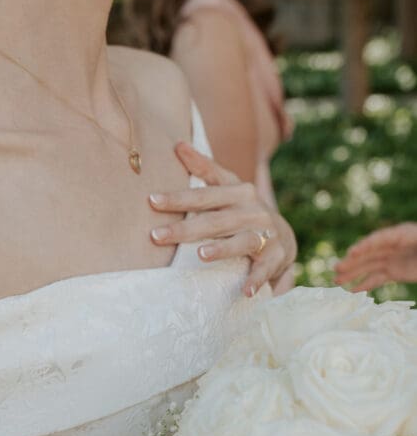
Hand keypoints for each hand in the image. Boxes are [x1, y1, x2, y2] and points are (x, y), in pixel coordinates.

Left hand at [149, 142, 296, 297]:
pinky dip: (256, 279)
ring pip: (241, 241)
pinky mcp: (276, 255)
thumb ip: (205, 168)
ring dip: (222, 249)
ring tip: (201, 255)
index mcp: (238, 192)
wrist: (283, 237)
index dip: (178, 197)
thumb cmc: (245, 211)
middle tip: (156, 236)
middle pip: (215, 220)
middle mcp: (252, 210)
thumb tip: (177, 145)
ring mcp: (266, 233)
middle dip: (185, 228)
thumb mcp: (229, 187)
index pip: (203, 195)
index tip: (151, 201)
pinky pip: (264, 269)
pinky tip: (245, 291)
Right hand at [335, 222, 416, 290]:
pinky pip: (377, 277)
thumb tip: (385, 254)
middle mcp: (394, 245)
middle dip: (354, 261)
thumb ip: (416, 244)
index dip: (366, 245)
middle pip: (371, 252)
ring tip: (336, 281)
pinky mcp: (395, 271)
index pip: (380, 238)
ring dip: (353, 273)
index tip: (352, 253)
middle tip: (337, 269)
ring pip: (370, 266)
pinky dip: (365, 284)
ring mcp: (394, 258)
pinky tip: (352, 291)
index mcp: (403, 234)